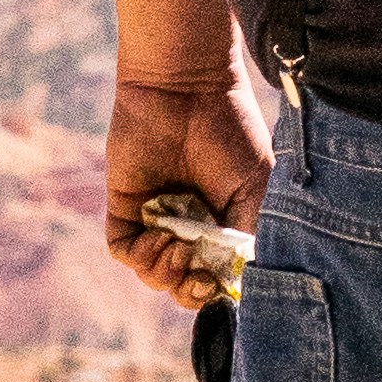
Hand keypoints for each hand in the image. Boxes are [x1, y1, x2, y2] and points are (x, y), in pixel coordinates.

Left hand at [103, 72, 268, 300]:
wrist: (189, 89)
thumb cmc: (232, 134)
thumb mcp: (257, 191)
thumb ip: (250, 237)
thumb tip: (239, 283)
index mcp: (224, 225)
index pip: (216, 275)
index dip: (216, 291)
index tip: (220, 285)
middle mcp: (189, 227)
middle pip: (182, 283)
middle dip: (189, 292)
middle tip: (197, 277)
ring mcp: (156, 218)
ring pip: (153, 273)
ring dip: (164, 273)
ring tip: (176, 248)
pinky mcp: (124, 207)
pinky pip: (123, 251)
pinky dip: (140, 256)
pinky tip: (158, 239)